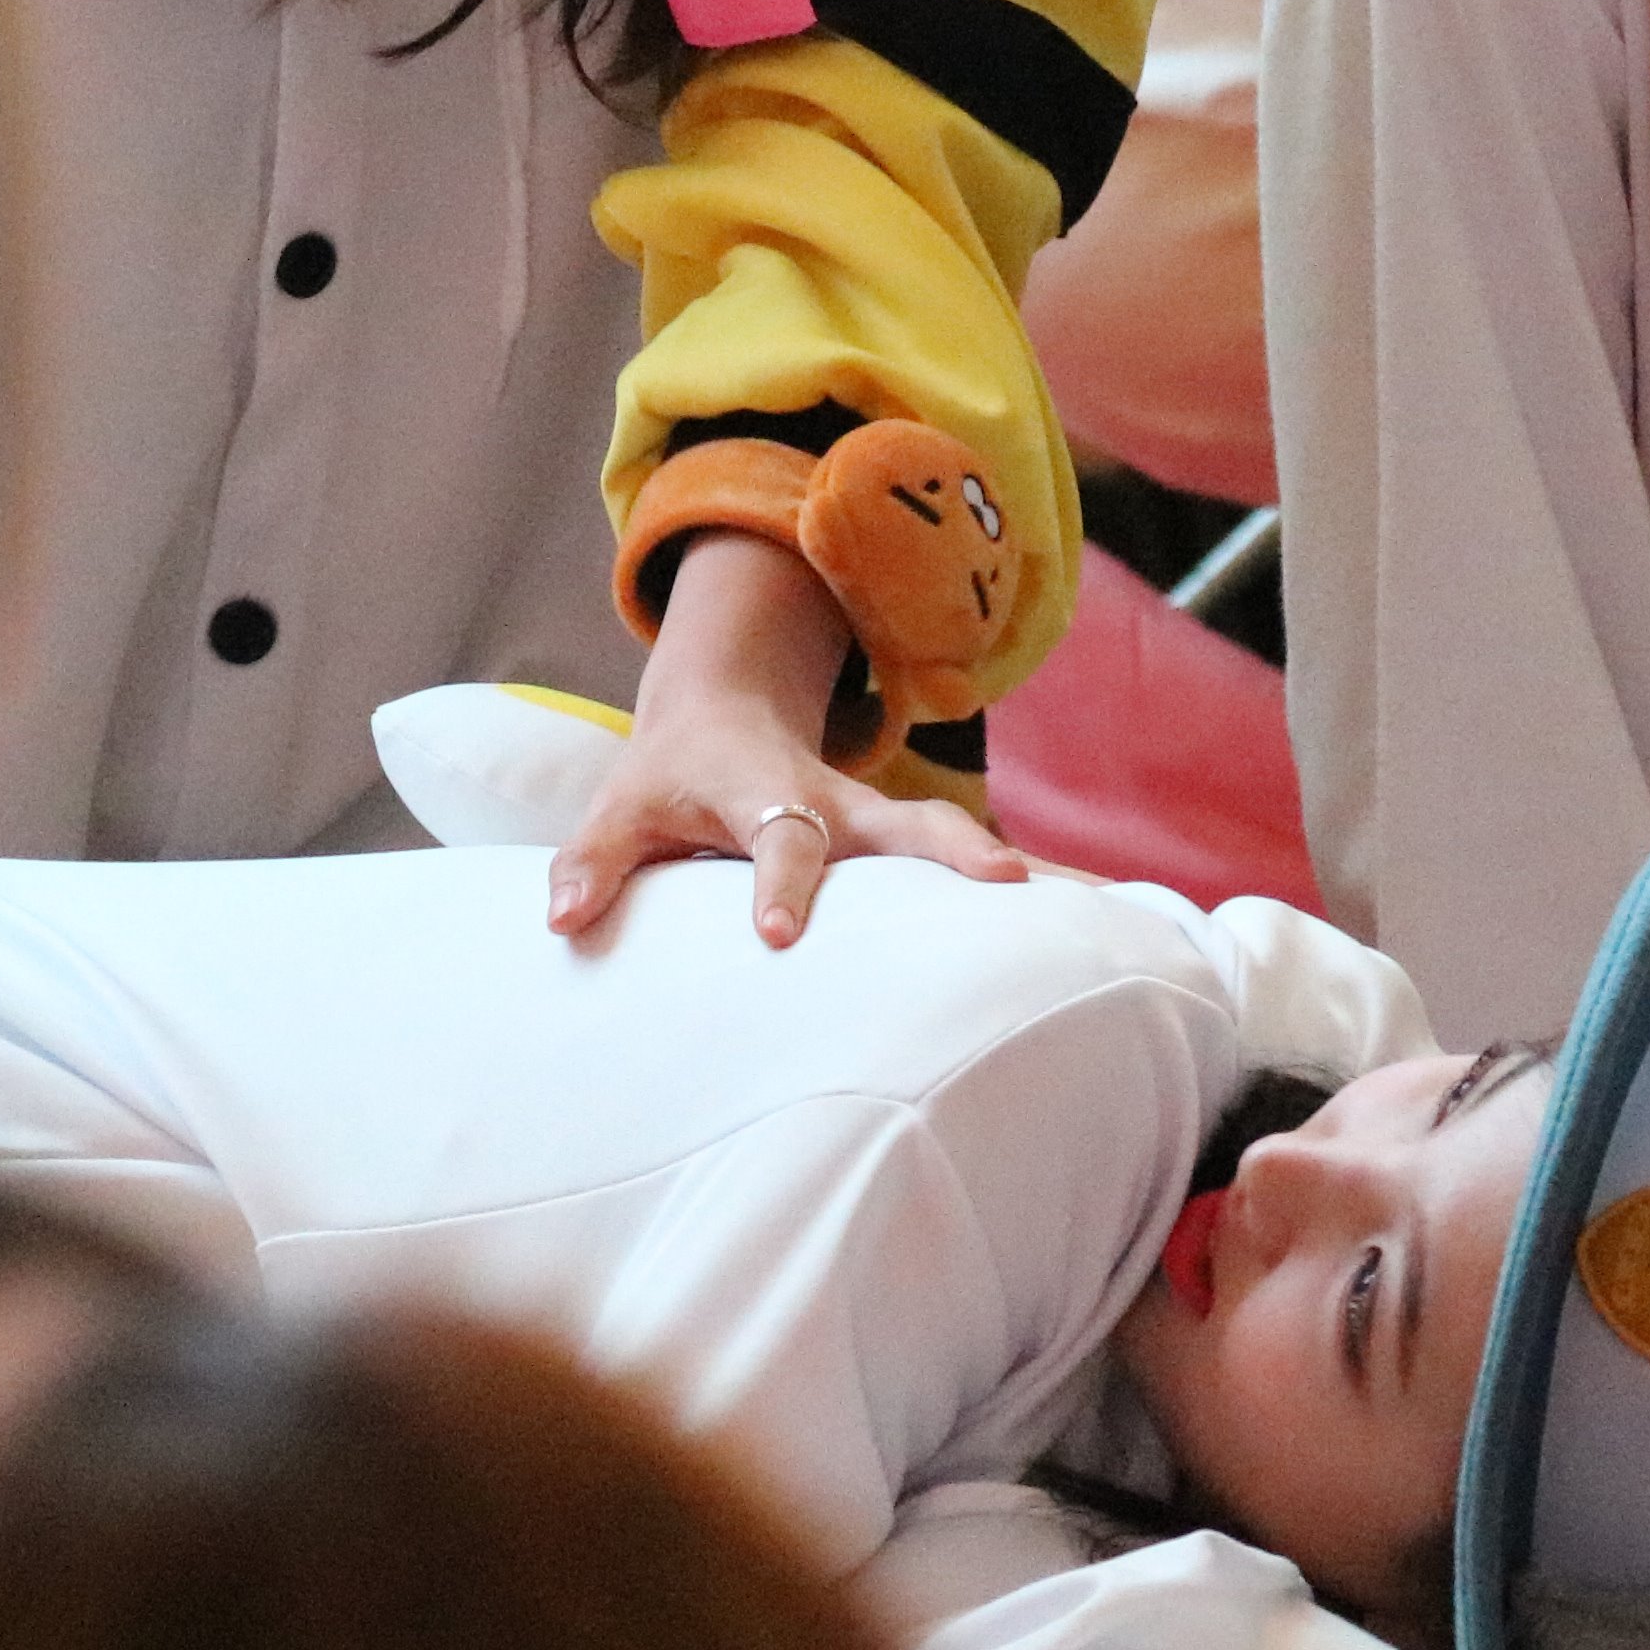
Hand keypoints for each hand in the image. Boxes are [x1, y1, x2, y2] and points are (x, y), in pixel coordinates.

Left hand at [548, 526, 1030, 945]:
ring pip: (946, 835)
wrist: (724, 713)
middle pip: (899, 822)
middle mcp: (832, 802)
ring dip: (1001, 866)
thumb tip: (562, 922)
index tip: (783, 936)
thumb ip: (592, 863)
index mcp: (761, 790)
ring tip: (1069, 906)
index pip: (777, 837)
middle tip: (1003, 882)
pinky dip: (1024, 885)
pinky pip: (961, 863)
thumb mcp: (620, 807)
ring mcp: (874, 820)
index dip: (781, 884)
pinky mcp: (898, 841)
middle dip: (949, 849)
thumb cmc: (669, 780)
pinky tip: (1086, 920)